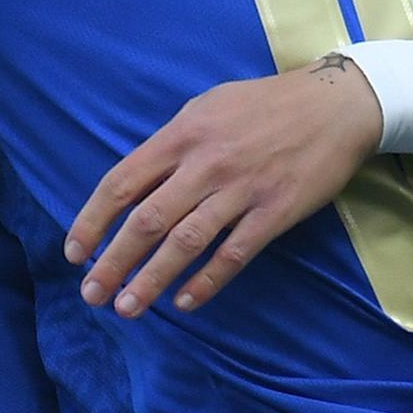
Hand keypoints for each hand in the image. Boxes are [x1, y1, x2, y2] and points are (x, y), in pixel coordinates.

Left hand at [67, 56, 380, 316]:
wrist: (337, 105)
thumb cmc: (264, 105)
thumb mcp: (206, 108)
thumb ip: (170, 145)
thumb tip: (135, 183)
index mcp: (180, 137)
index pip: (121, 184)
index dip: (92, 221)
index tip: (74, 254)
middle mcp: (205, 164)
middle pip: (146, 220)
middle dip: (113, 262)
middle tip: (91, 294)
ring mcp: (241, 189)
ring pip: (185, 243)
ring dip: (152, 280)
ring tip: (127, 307)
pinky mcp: (275, 211)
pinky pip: (233, 254)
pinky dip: (206, 281)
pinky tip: (184, 302)